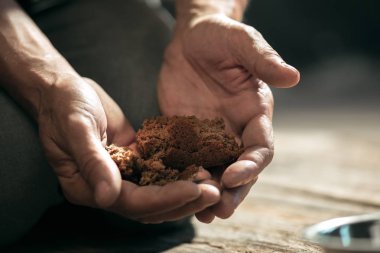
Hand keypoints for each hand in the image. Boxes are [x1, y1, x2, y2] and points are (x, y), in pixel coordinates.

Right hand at [38, 76, 219, 222]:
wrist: (65, 91)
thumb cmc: (64, 106)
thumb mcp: (76, 128)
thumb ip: (92, 161)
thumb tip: (107, 197)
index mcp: (86, 187)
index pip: (131, 202)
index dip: (163, 198)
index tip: (194, 189)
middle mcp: (107, 187)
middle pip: (149, 205)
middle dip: (182, 200)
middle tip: (214, 192)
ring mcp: (122, 175)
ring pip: (158, 193)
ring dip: (185, 191)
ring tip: (213, 184)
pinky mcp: (134, 160)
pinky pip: (159, 172)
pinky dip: (179, 173)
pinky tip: (200, 166)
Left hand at [158, 14, 299, 221]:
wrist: (190, 39)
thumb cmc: (220, 37)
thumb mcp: (241, 42)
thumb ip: (263, 60)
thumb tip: (293, 76)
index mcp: (254, 114)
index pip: (260, 147)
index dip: (251, 164)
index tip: (235, 176)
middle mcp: (234, 130)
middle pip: (239, 169)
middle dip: (233, 192)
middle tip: (220, 211)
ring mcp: (208, 136)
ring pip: (213, 171)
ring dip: (208, 192)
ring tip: (199, 213)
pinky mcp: (184, 134)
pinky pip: (185, 160)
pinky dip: (182, 177)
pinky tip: (173, 190)